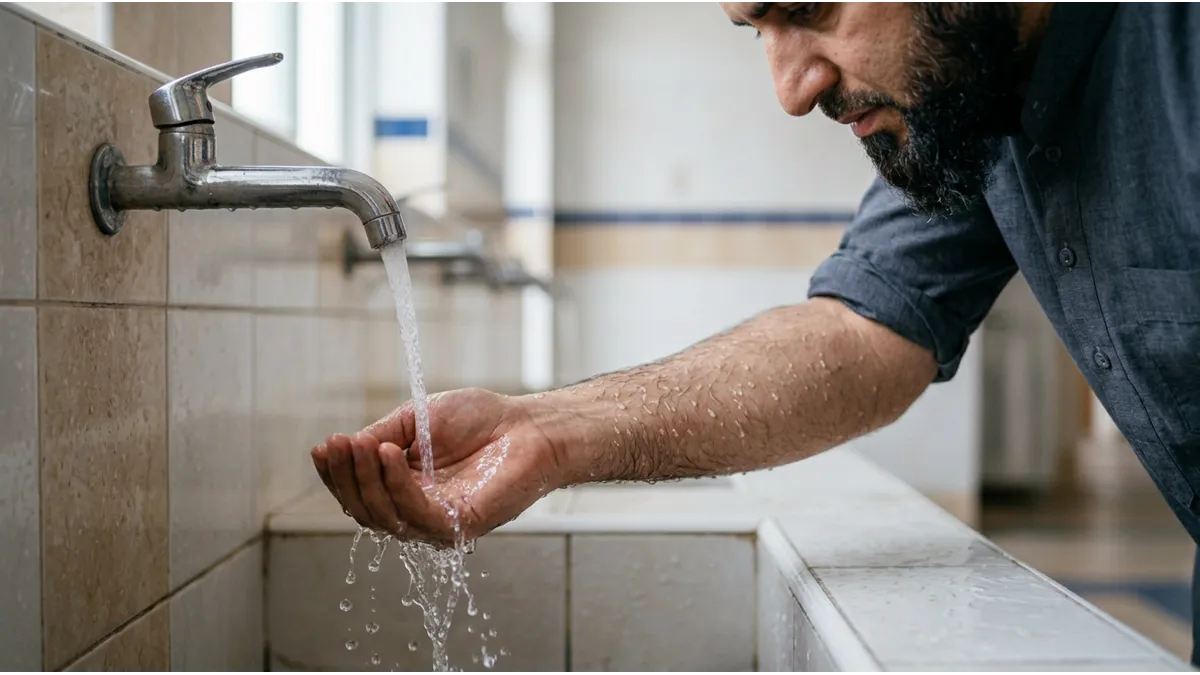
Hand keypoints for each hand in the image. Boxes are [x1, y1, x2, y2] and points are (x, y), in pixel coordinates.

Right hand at [311, 388, 568, 546]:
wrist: (530, 426)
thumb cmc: (482, 421)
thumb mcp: (417, 419)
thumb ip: (382, 435)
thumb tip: (347, 448)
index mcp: (403, 488)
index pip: (357, 492)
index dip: (335, 474)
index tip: (323, 446)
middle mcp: (416, 510)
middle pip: (363, 509)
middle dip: (345, 477)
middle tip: (339, 444)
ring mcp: (436, 523)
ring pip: (384, 516)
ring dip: (366, 479)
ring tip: (364, 446)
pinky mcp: (459, 526)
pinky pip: (417, 513)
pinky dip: (398, 484)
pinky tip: (391, 453)